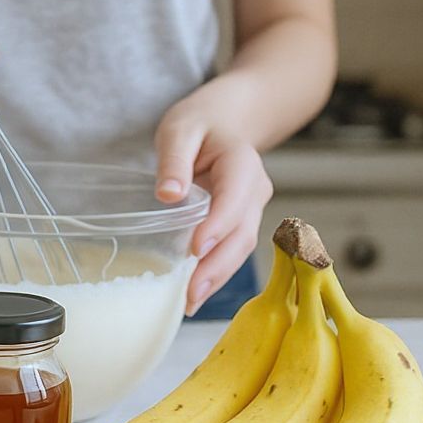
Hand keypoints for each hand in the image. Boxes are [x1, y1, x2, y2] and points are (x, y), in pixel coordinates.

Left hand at [154, 107, 272, 315]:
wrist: (226, 120)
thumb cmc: (201, 123)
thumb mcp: (179, 129)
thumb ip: (173, 159)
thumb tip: (168, 194)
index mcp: (242, 163)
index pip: (234, 199)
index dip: (218, 226)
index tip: (195, 249)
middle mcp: (254, 190)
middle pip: (241, 234)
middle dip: (216, 267)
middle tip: (189, 294)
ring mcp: (250, 209)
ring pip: (239, 249)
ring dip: (215, 278)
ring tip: (187, 302)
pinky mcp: (240, 223)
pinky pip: (230, 251)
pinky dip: (214, 273)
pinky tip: (192, 293)